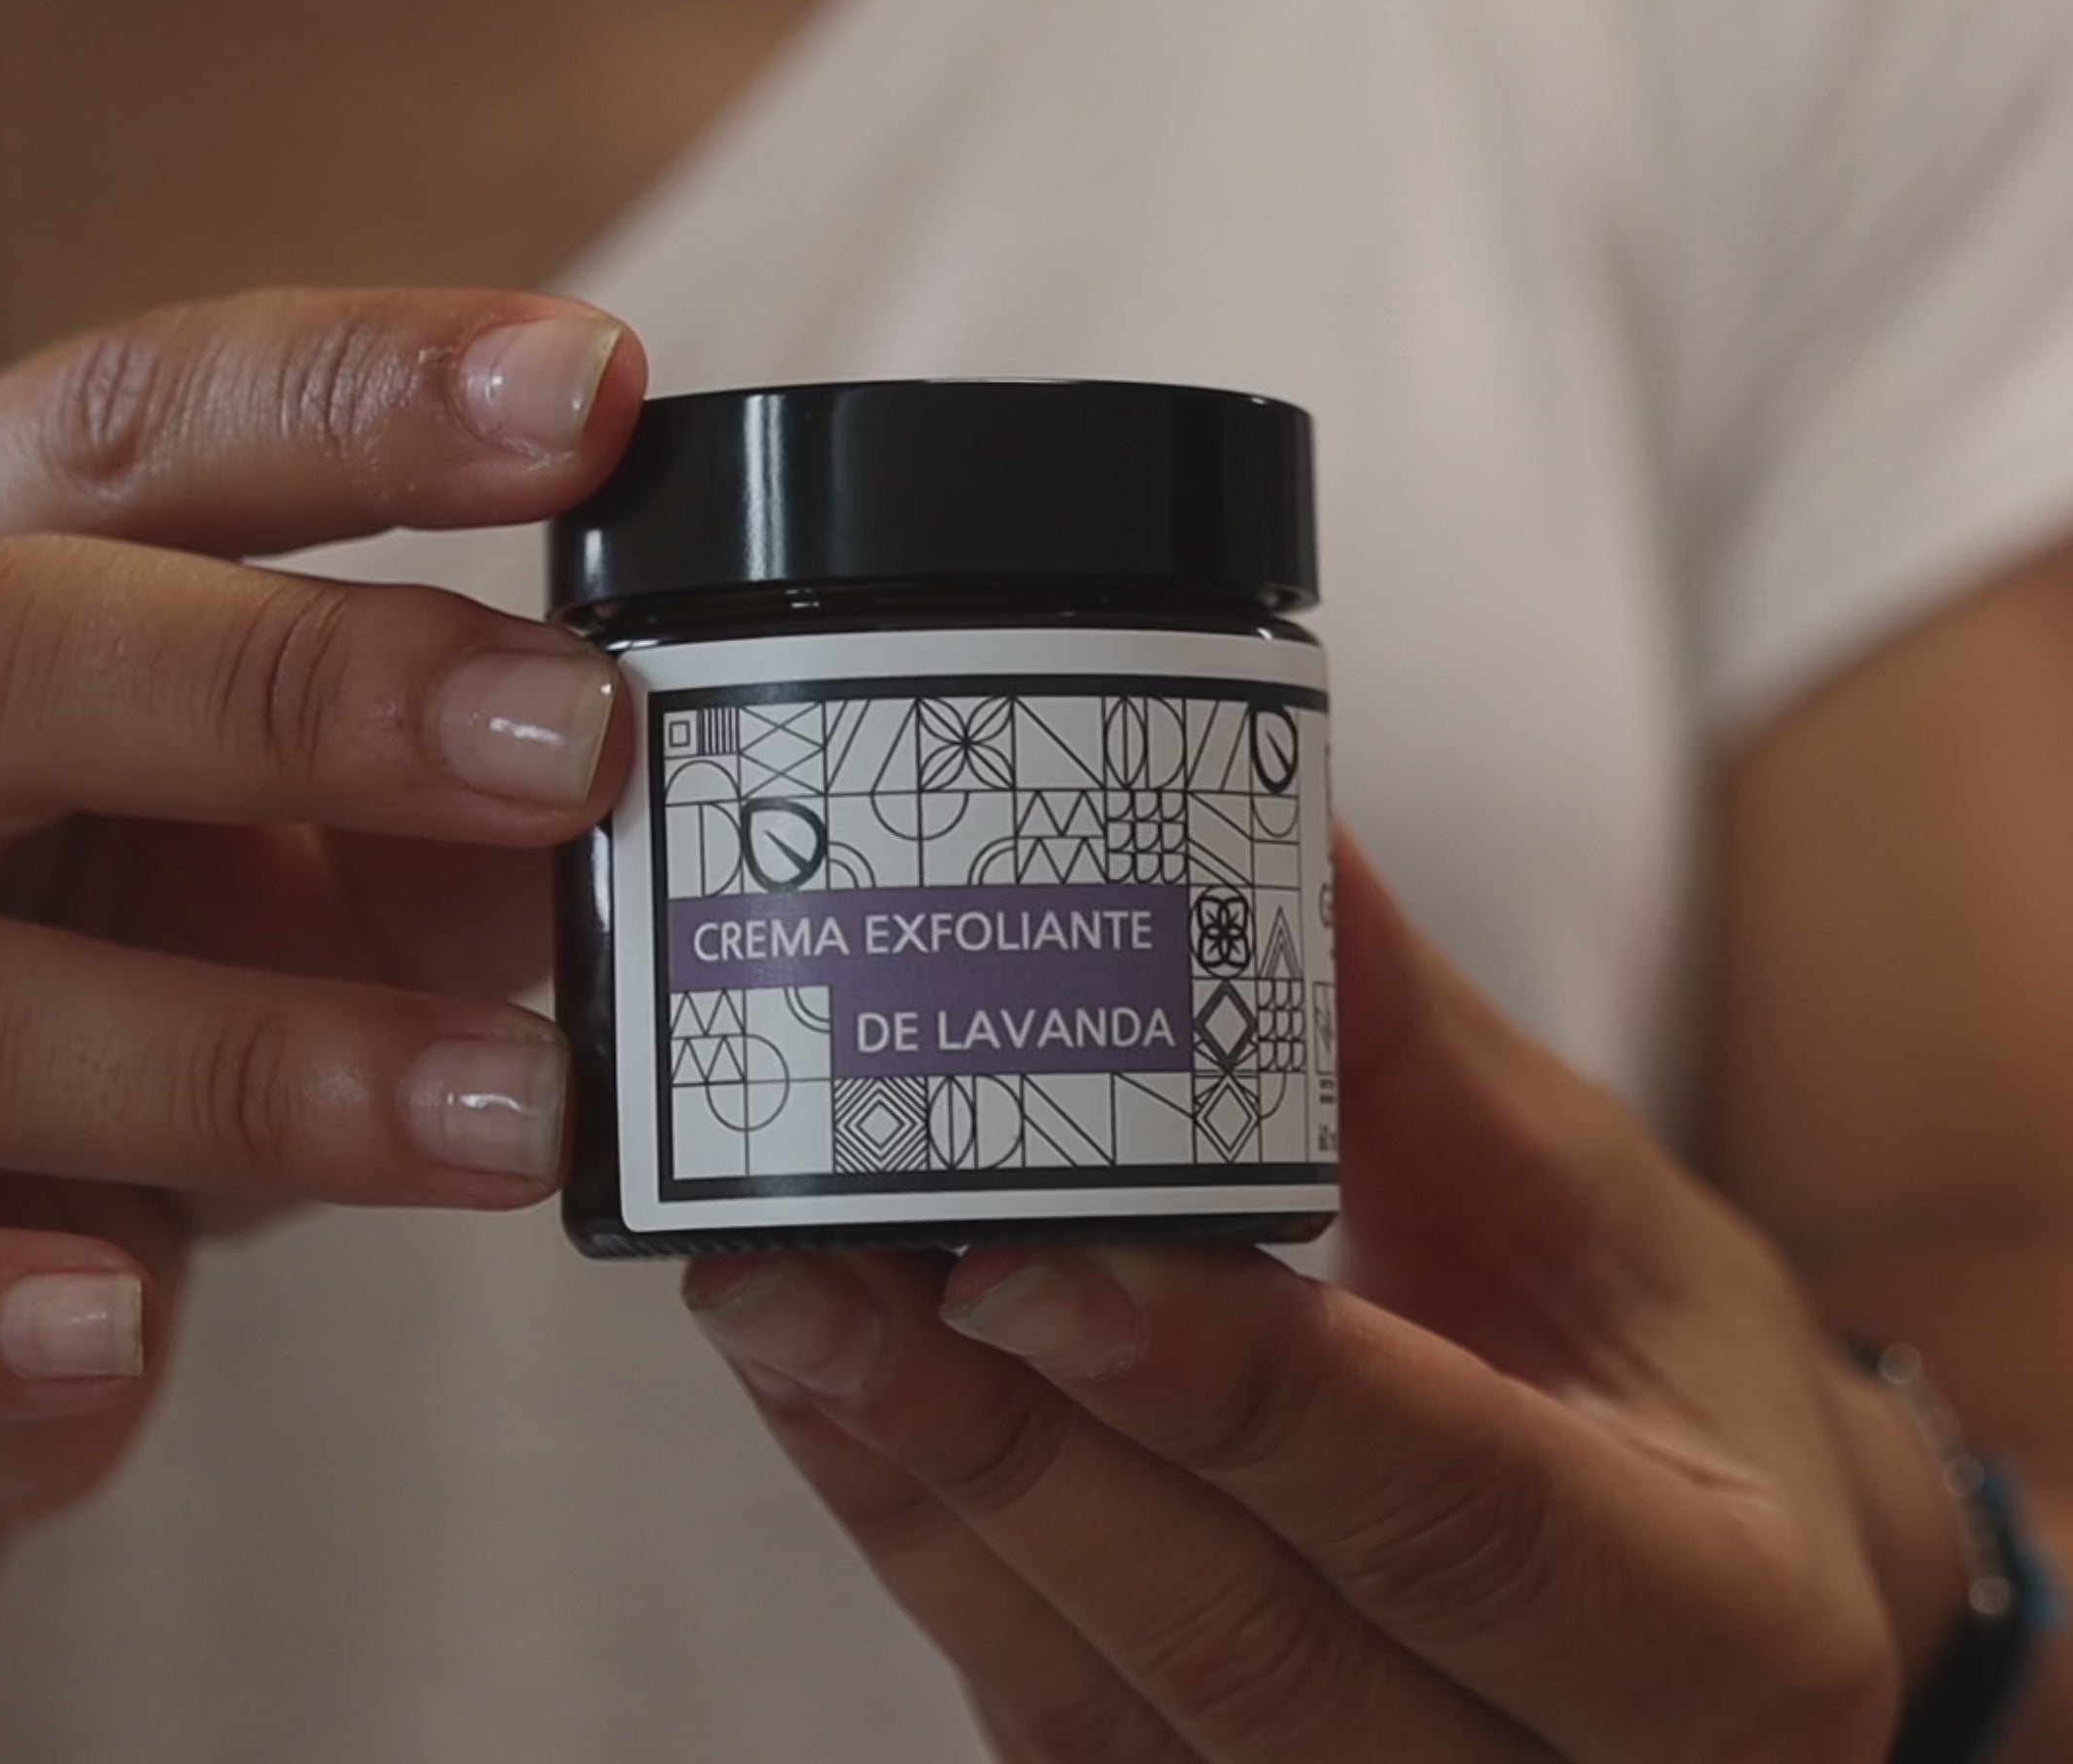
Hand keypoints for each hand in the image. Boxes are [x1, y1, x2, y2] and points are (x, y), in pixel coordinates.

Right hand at [0, 288, 641, 1562]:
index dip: (365, 395)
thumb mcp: (272, 840)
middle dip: (307, 688)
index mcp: (8, 582)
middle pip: (31, 651)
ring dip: (257, 1051)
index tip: (599, 387)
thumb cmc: (118, 926)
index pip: (153, 427)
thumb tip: (645, 805)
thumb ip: (435, 815)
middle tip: (587, 738)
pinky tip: (119, 1344)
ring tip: (516, 1109)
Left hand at [685, 835, 1963, 1761]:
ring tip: (776, 1303)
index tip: (1033, 1255)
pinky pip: (1050, 1713)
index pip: (1465, 1522)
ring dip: (924, 1493)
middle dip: (1014, 1447)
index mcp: (1724, 1638)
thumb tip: (1259, 825)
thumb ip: (1399, 1041)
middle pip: (1252, 1647)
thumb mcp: (1581, 1197)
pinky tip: (820, 1394)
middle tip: (823, 1261)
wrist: (1697, 1585)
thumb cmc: (1658, 1372)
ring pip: (1112, 1710)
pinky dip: (923, 1543)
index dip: (1241, 1395)